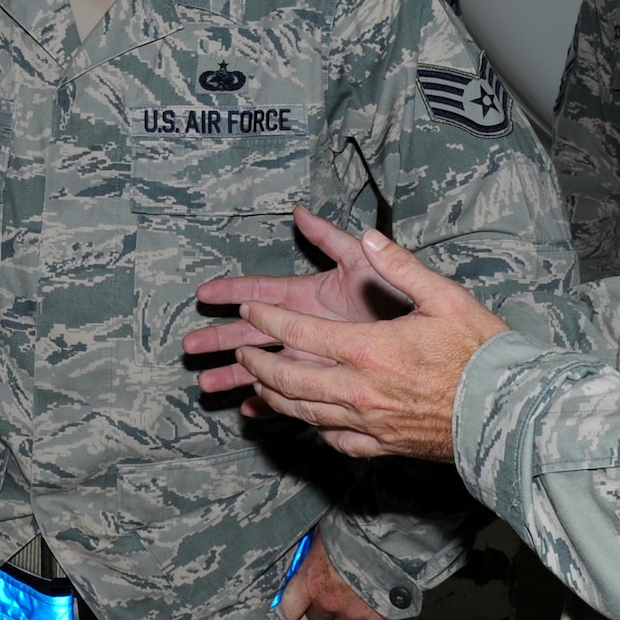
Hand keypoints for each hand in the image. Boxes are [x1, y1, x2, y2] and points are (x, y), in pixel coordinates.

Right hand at [185, 210, 410, 396]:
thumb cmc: (398, 297)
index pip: (261, 293)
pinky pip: (292, 395)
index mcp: (307, 297)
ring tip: (206, 385)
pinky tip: (249, 408)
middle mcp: (305, 327)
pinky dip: (270, 402)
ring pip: (265, 366)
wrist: (430, 344)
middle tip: (190, 345)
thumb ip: (332, 239)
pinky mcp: (327, 382)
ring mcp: (313, 357)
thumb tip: (301, 211)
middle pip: (252, 333)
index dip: (231, 292)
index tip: (202, 295)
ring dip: (235, 374)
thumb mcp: (362, 262)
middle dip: (220, 339)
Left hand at [232, 230, 509, 460]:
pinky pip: (335, 440)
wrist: (511, 414)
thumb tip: (368, 237)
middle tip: (240, 351)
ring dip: (275, 397)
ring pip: (305, 413)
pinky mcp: (383, 446)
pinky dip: (315, 427)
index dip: (267, 320)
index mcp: (367, 349)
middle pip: (289, 380)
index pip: (299, 331)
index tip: (248, 310)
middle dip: (257, 364)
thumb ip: (400, 266)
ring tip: (258, 386)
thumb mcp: (444, 296)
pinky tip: (311, 420)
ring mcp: (368, 423)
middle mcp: (359, 390)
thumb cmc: (481, 352)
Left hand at [279, 536, 390, 619]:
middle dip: (325, 608)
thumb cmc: (350, 529)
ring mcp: (352, 612)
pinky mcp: (376, 618)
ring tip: (355, 599)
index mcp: (310, 580)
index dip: (297, 605)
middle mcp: (328, 600)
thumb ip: (313, 552)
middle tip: (334, 593)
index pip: (290, 608)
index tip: (302, 600)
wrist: (384, 536)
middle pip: (318, 619)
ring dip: (347, 616)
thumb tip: (309, 551)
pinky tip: (374, 611)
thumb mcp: (321, 535)